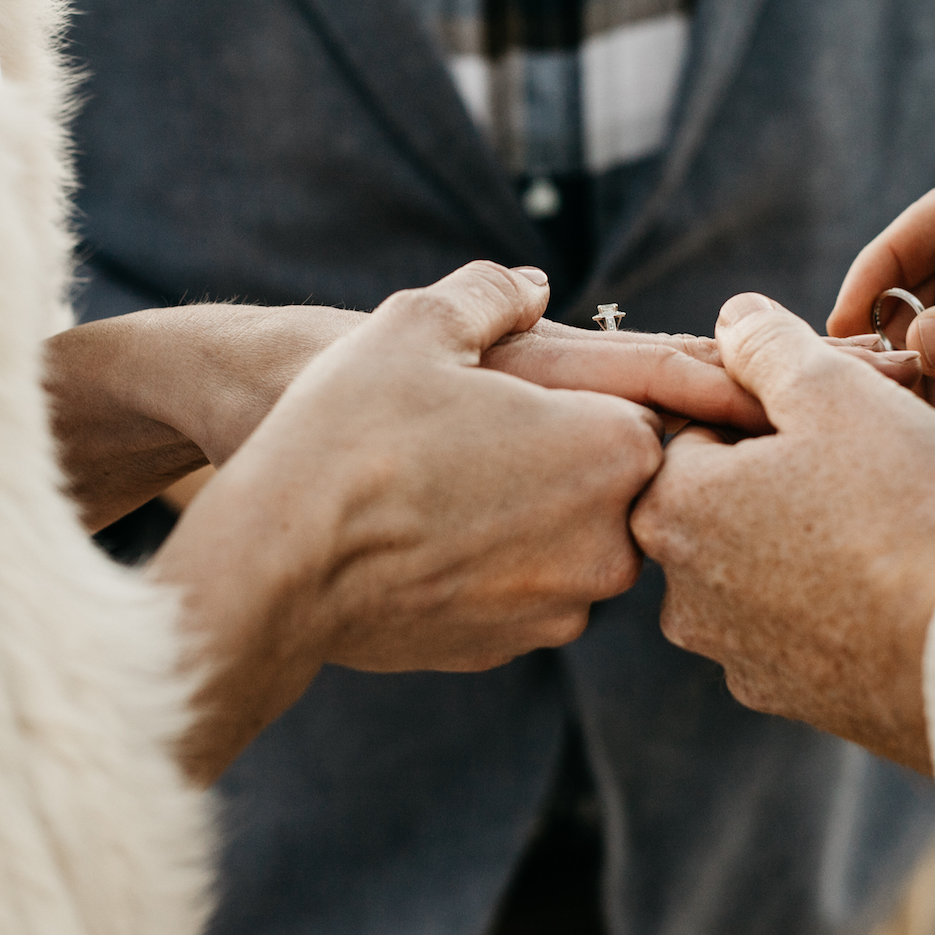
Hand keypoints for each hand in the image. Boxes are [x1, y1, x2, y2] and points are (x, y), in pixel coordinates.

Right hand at [46, 300, 784, 532]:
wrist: (278, 560)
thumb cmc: (351, 431)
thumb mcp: (418, 322)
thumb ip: (493, 293)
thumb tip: (533, 287)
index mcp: (613, 448)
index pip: (656, 407)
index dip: (604, 387)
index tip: (559, 385)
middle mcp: (613, 539)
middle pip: (622, 481)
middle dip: (574, 453)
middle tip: (500, 427)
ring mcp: (564, 605)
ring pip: (575, 539)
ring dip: (537, 510)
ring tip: (455, 477)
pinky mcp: (512, 647)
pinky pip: (526, 589)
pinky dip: (496, 561)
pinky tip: (432, 531)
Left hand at [632, 294, 934, 773]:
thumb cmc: (904, 509)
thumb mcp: (833, 390)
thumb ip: (766, 345)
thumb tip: (732, 319)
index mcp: (671, 508)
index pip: (701, 429)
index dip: (773, 410)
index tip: (837, 415)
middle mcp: (683, 592)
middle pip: (732, 500)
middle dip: (794, 473)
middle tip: (876, 459)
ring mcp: (735, 655)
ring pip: (770, 563)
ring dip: (818, 536)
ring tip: (897, 520)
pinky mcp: (791, 699)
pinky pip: (808, 625)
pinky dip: (843, 600)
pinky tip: (901, 582)